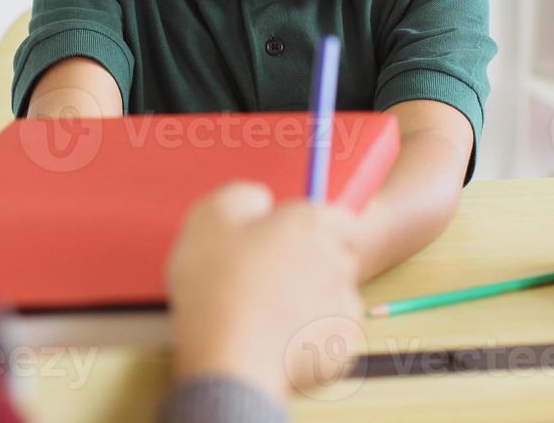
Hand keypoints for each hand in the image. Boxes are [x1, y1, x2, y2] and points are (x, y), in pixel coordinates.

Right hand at [166, 182, 364, 404]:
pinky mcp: (341, 349)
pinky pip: (328, 335)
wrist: (227, 358)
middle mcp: (337, 260)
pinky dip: (309, 337)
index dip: (308, 226)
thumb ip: (243, 195)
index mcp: (310, 224)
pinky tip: (277, 340)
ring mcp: (343, 307)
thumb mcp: (210, 216)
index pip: (335, 214)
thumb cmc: (217, 283)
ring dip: (309, 300)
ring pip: (332, 295)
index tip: (281, 239)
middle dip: (307, 262)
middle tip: (262, 277)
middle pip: (333, 254)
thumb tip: (261, 201)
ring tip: (264, 314)